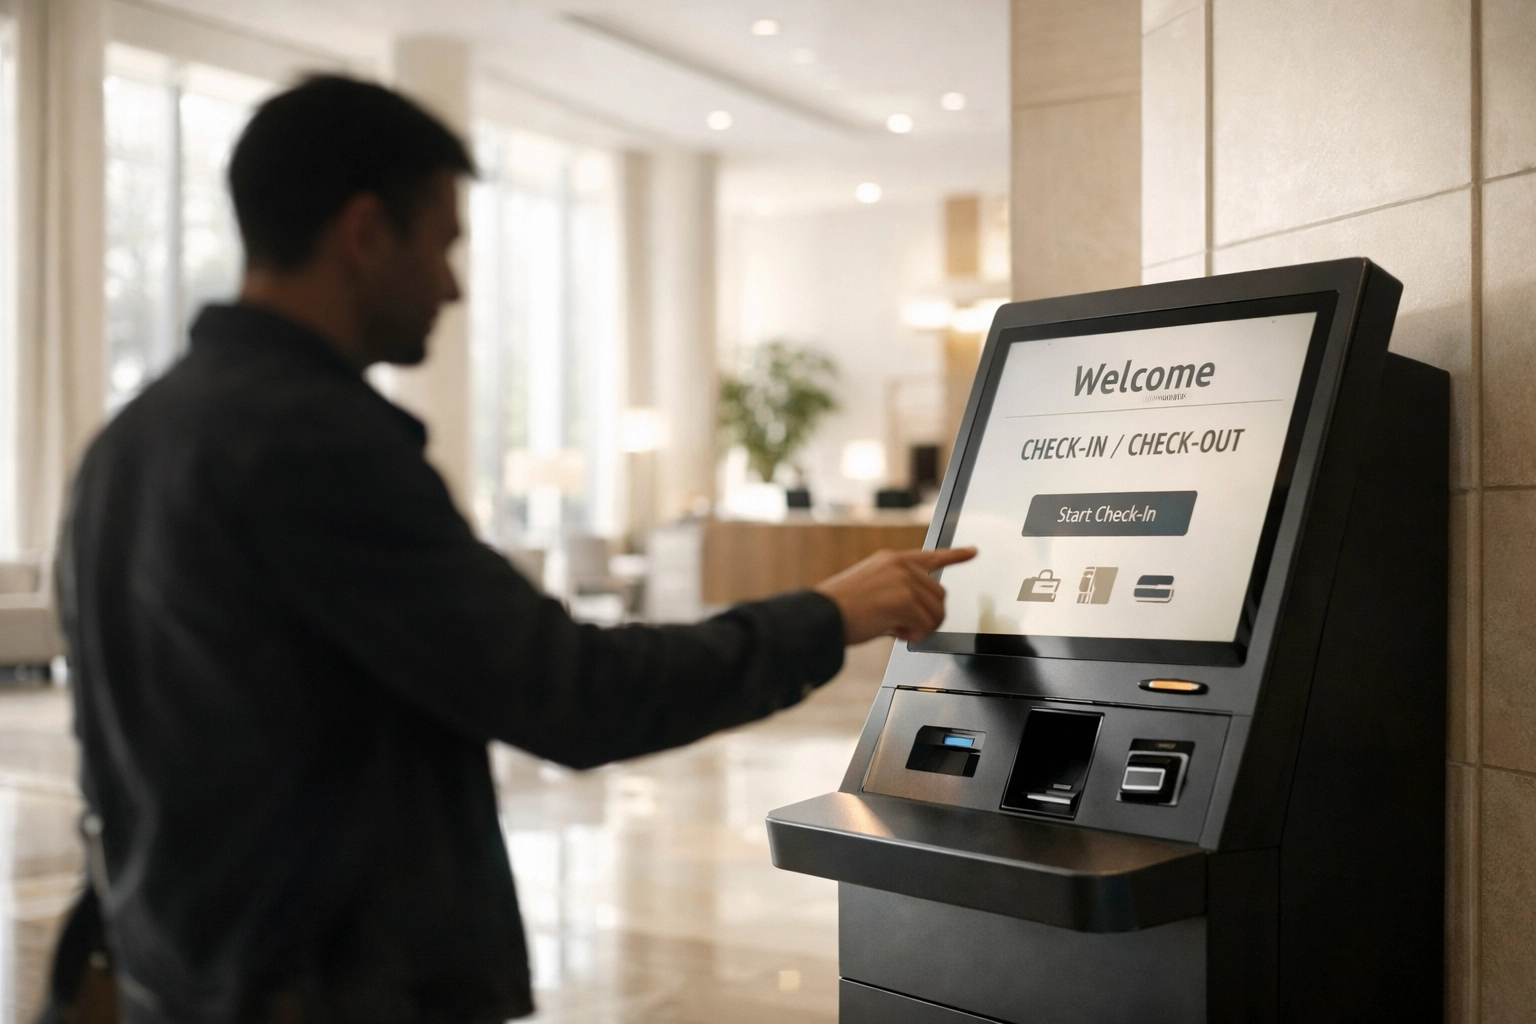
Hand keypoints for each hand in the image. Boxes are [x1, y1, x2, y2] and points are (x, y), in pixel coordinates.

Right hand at [814, 547, 977, 644]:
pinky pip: (926, 625)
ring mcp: (905, 581)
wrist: (822, 616)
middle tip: (904, 628)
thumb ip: (896, 592)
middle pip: (939, 595)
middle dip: (928, 617)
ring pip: (936, 612)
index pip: (931, 555)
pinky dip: (915, 636)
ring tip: (897, 630)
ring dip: (921, 628)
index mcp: (892, 560)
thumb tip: (916, 616)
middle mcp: (901, 565)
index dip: (955, 555)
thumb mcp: (870, 589)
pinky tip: (896, 634)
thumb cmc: (839, 609)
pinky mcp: (905, 600)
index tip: (973, 552)